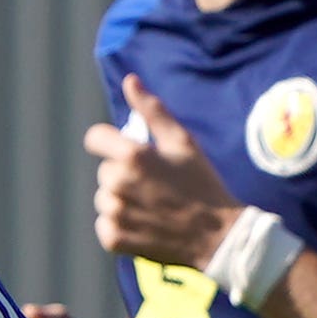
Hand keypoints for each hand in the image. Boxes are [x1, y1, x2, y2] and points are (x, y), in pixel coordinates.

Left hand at [86, 79, 242, 269]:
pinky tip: (148, 226)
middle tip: (159, 187)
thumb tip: (130, 80)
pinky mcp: (113, 237)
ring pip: (105, 198)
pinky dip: (122, 226)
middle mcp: (117, 182)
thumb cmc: (204, 185)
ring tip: (154, 208)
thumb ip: (153, 111)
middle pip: (105, 171)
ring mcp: (114, 212)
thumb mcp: (184, 143)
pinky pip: (106, 225)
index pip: (95, 138)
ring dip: (123, 201)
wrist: (221, 237)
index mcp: (132, 156)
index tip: (133, 155)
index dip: (113, 144)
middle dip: (126, 175)